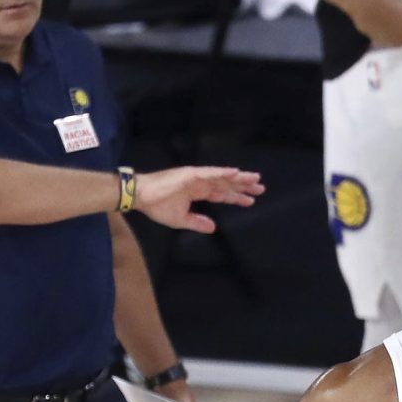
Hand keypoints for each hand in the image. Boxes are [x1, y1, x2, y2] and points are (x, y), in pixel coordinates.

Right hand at [132, 165, 263, 233]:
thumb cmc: (157, 206)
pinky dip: (224, 173)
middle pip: (226, 184)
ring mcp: (196, 177)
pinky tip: (237, 173)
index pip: (222, 194)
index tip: (251, 200)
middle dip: (243, 186)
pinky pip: (211, 173)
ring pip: (223, 177)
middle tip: (261, 188)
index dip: (236, 197)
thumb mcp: (181, 219)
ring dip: (239, 178)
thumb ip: (198, 222)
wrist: (140, 196)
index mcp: (197, 191)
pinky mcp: (191, 174)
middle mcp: (200, 182)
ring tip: (255, 179)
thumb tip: (213, 228)